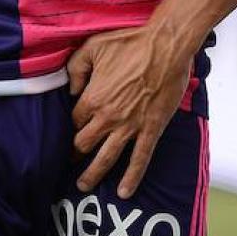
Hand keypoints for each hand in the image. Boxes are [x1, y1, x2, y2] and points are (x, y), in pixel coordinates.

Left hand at [67, 24, 193, 198]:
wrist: (166, 46)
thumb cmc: (130, 43)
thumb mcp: (93, 47)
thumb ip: (75, 68)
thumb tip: (71, 89)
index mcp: (92, 98)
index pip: (73, 121)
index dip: (71, 125)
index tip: (72, 129)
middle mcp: (108, 117)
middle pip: (84, 144)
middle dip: (75, 154)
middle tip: (71, 162)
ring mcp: (129, 126)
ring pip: (106, 158)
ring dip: (93, 174)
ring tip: (83, 186)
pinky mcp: (151, 129)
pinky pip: (140, 159)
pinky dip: (132, 177)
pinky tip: (124, 192)